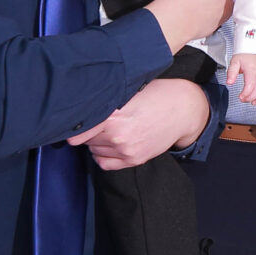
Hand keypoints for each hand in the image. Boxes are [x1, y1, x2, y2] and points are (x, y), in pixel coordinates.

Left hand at [69, 76, 213, 170]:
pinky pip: (104, 163)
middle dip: (88, 129)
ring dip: (95, 141)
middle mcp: (117, 135)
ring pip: (93, 150)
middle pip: (85, 138)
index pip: (79, 128)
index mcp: (113, 115)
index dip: (74, 123)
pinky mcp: (134, 159)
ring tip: (107, 130)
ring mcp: (126, 149)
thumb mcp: (129, 91)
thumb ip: (106, 100)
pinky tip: (109, 144)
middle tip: (98, 119)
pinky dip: (102, 155)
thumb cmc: (157, 94)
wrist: (184, 110)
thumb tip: (80, 105)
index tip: (71, 120)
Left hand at [225, 53, 255, 104]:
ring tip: (253, 102)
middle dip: (251, 97)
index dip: (246, 93)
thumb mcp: (234, 62)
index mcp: (252, 70)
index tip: (240, 97)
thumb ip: (231, 73)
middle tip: (243, 99)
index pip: (251, 85)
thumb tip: (229, 82)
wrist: (253, 50)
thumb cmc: (244, 56)